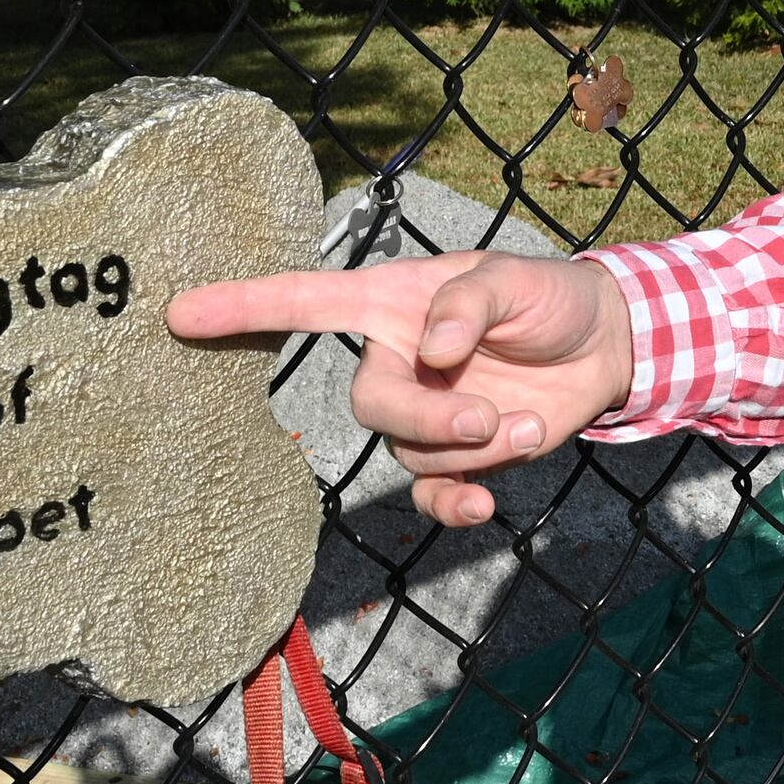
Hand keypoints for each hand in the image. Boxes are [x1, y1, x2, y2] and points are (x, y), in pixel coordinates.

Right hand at [168, 251, 635, 528]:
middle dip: (427, 419)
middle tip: (488, 415)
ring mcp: (424, 414)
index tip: (180, 314)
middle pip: (369, 405)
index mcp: (393, 303)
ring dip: (475, 448)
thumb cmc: (548, 297)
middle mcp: (397, 360)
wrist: (603, 348)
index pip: (304, 305)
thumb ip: (468, 302)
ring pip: (413, 451)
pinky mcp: (456, 459)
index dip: (242, 308)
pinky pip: (431, 495)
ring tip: (525, 421)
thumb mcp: (515, 276)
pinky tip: (486, 506)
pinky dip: (456, 506)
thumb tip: (430, 349)